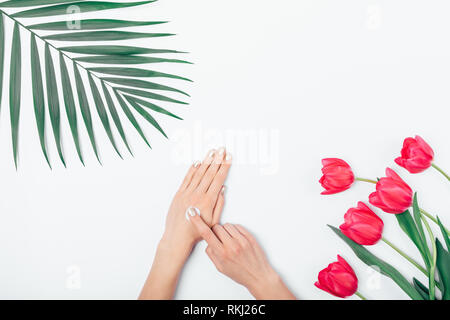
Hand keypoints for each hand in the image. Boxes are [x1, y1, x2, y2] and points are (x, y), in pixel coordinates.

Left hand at [139, 148, 231, 299]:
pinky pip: (186, 178)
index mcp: (207, 201)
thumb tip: (223, 189)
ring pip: (198, 173)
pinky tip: (197, 162)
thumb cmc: (196, 232)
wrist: (177, 238)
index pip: (218, 179)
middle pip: (209, 173)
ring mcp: (186, 193)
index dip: (224, 167)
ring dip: (206, 161)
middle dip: (217, 159)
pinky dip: (192, 169)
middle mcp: (197, 194)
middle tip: (222, 149)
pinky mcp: (178, 194)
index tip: (229, 158)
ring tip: (212, 152)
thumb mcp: (213, 221)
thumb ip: (219, 204)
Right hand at [189, 215, 295, 299]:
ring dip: (226, 231)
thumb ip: (212, 254)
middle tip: (220, 240)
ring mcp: (241, 240)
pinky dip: (235, 231)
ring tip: (230, 241)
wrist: (259, 276)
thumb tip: (208, 242)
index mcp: (222, 254)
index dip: (198, 222)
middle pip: (216, 227)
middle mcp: (231, 246)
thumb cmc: (240, 273)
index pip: (206, 233)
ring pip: (227, 225)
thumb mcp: (221, 268)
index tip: (192, 214)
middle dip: (215, 232)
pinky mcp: (249, 237)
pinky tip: (237, 240)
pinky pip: (237, 226)